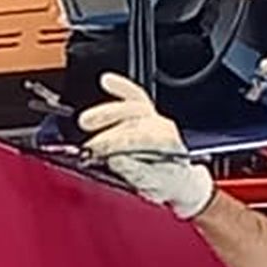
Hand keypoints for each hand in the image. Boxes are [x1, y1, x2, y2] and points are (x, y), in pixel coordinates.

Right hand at [76, 73, 214, 219]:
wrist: (182, 182)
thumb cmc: (168, 185)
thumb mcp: (155, 185)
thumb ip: (138, 172)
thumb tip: (117, 160)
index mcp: (169, 147)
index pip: (140, 139)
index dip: (116, 144)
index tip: (98, 151)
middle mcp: (164, 129)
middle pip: (134, 123)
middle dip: (109, 133)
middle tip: (90, 145)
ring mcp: (156, 120)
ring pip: (132, 108)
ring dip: (106, 113)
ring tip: (84, 122)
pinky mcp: (148, 114)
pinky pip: (136, 96)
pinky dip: (122, 88)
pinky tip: (106, 81)